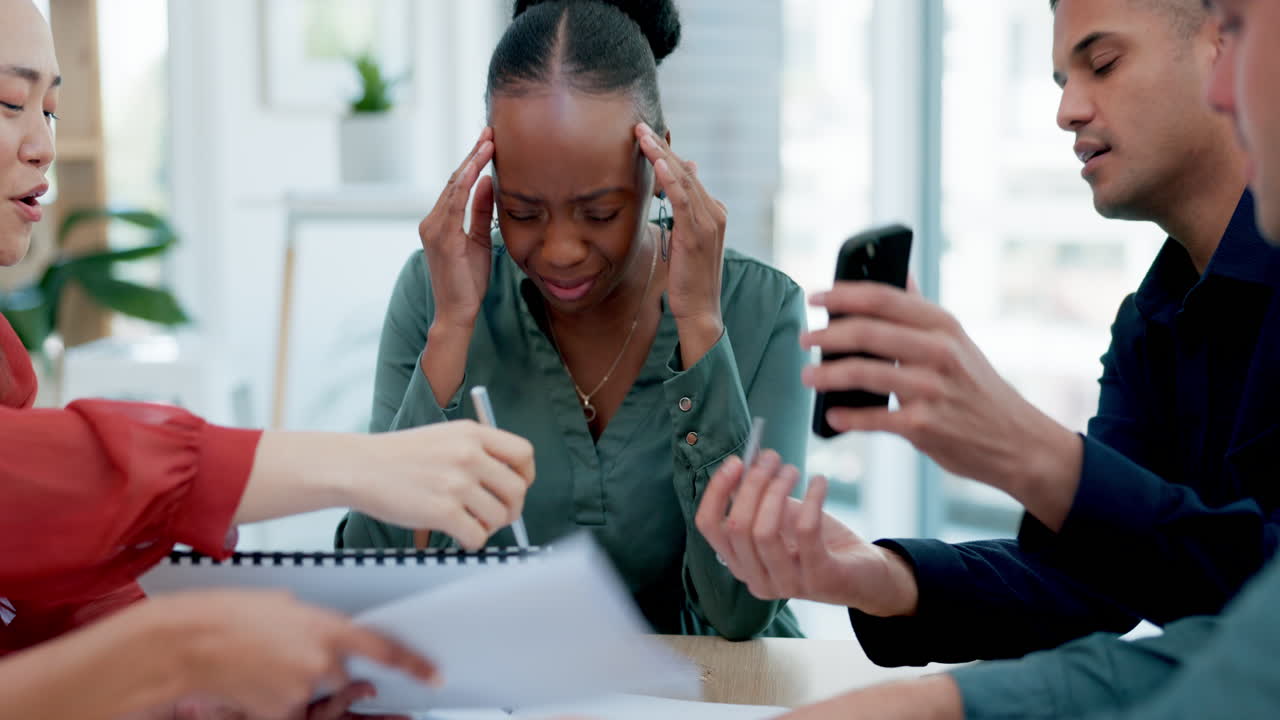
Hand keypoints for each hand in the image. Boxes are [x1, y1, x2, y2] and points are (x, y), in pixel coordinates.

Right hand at [123, 591, 436, 719]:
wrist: (188, 643)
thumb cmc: (228, 616)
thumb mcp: (283, 605)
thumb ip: (312, 622)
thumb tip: (320, 633)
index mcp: (328, 627)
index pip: (385, 650)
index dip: (414, 666)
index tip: (434, 676)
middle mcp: (322, 661)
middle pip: (342, 675)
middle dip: (323, 668)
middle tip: (286, 655)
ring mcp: (302, 690)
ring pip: (313, 693)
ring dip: (295, 682)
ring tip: (261, 664)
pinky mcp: (280, 712)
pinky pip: (289, 710)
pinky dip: (273, 699)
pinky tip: (250, 681)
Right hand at [350, 421, 535, 550]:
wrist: (358, 466)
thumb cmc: (399, 457)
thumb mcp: (444, 437)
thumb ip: (477, 452)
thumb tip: (511, 484)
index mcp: (472, 433)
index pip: (524, 454)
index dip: (526, 476)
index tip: (516, 488)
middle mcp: (469, 455)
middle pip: (517, 490)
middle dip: (511, 509)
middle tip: (496, 517)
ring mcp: (456, 483)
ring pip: (499, 516)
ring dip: (489, 527)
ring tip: (469, 524)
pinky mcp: (442, 511)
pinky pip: (477, 536)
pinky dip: (472, 541)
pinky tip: (458, 536)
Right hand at [419, 128, 495, 331]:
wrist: (457, 311)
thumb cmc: (469, 280)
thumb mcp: (480, 239)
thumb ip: (481, 211)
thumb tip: (490, 182)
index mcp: (441, 221)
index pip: (458, 185)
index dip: (473, 162)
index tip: (489, 142)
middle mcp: (432, 221)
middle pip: (454, 180)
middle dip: (472, 154)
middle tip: (490, 132)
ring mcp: (433, 228)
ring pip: (453, 187)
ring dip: (471, 162)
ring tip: (488, 142)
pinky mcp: (441, 237)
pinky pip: (453, 204)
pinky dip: (465, 183)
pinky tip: (477, 167)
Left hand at [635, 123, 724, 361]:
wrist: (700, 310)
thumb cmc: (688, 278)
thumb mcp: (684, 239)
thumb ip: (683, 211)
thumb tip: (682, 179)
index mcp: (712, 211)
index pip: (686, 174)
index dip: (666, 153)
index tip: (646, 135)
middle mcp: (715, 212)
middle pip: (685, 170)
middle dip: (661, 147)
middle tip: (639, 125)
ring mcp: (709, 222)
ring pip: (683, 179)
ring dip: (661, 155)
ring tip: (642, 135)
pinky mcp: (697, 233)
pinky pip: (684, 199)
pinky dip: (672, 179)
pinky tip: (659, 162)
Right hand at [695, 452, 919, 616]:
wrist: (865, 574)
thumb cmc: (818, 542)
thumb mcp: (781, 517)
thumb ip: (758, 496)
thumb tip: (744, 461)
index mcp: (740, 564)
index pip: (708, 527)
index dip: (716, 490)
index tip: (736, 461)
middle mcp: (757, 580)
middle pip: (737, 526)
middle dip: (753, 483)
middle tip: (772, 457)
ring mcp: (787, 584)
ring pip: (764, 531)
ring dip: (778, 490)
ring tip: (793, 470)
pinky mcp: (819, 578)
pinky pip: (806, 530)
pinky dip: (811, 498)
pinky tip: (819, 481)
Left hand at [801, 282, 1082, 528]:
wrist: (1016, 441)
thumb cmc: (977, 388)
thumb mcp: (957, 340)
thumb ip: (922, 310)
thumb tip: (900, 272)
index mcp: (942, 324)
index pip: (883, 298)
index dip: (842, 295)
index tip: (815, 298)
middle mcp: (938, 352)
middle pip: (867, 333)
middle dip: (826, 335)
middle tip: (804, 339)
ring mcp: (930, 389)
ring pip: (864, 373)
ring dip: (827, 375)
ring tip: (808, 376)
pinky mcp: (923, 426)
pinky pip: (873, 418)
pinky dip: (847, 416)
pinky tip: (833, 415)